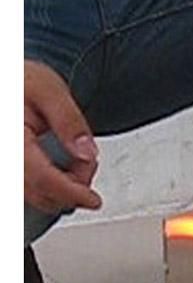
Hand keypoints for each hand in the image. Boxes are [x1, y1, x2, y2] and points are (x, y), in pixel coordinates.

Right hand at [24, 60, 100, 213]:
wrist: (11, 82)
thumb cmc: (24, 83)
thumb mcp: (50, 91)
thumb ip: (69, 122)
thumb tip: (86, 153)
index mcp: (10, 136)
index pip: (41, 177)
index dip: (71, 192)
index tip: (93, 199)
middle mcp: (7, 156)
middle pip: (41, 192)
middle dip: (73, 187)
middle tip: (88, 163)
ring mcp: (9, 165)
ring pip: (37, 196)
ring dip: (65, 189)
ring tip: (76, 161)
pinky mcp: (14, 171)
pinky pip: (32, 192)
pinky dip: (54, 188)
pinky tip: (64, 171)